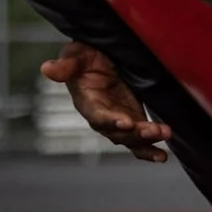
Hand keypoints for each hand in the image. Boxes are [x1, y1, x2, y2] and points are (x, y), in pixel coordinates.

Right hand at [39, 41, 172, 162]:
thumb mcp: (76, 55)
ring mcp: (119, 120)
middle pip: (117, 132)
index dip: (110, 120)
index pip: (97, 115)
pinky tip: (163, 156)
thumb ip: (66, 64)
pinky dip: (150, 148)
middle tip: (153, 131)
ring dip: (147, 140)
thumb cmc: (86, 57)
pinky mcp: (134, 120)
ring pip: (131, 138)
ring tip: (165, 134)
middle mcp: (102, 117)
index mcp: (87, 102)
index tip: (125, 121)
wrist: (102, 57)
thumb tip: (47, 68)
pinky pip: (140, 139)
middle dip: (135, 134)